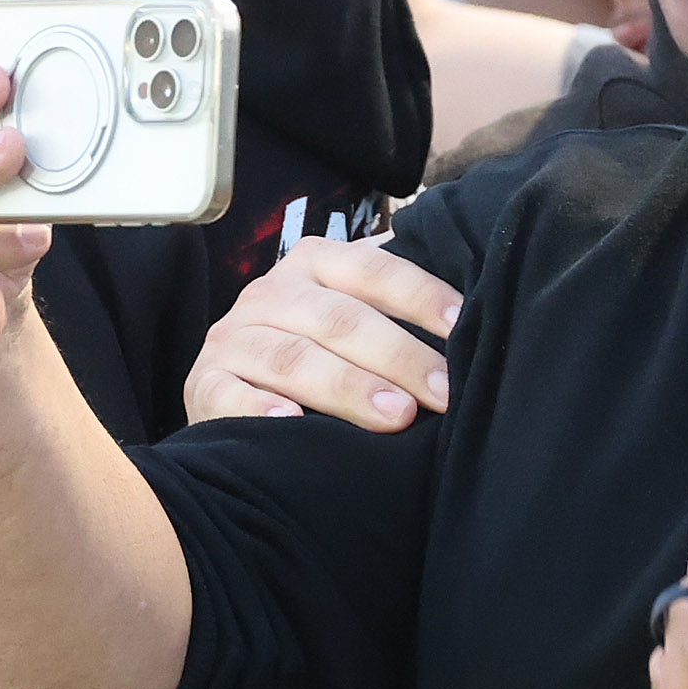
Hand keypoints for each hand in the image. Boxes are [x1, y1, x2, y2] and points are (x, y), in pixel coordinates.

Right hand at [182, 236, 457, 428]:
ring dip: (346, 387)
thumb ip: (397, 305)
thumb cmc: (320, 353)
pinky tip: (293, 424)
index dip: (420, 296)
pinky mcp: (204, 386)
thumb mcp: (353, 316)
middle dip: (397, 356)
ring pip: (292, 359)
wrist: (234, 390)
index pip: (373, 271)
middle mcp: (268, 294)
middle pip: (337, 319)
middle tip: (443, 392)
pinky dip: (259, 410)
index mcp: (313, 264)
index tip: (464, 326)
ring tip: (395, 416)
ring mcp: (232, 341)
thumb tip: (484, 306)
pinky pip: (230, 397)